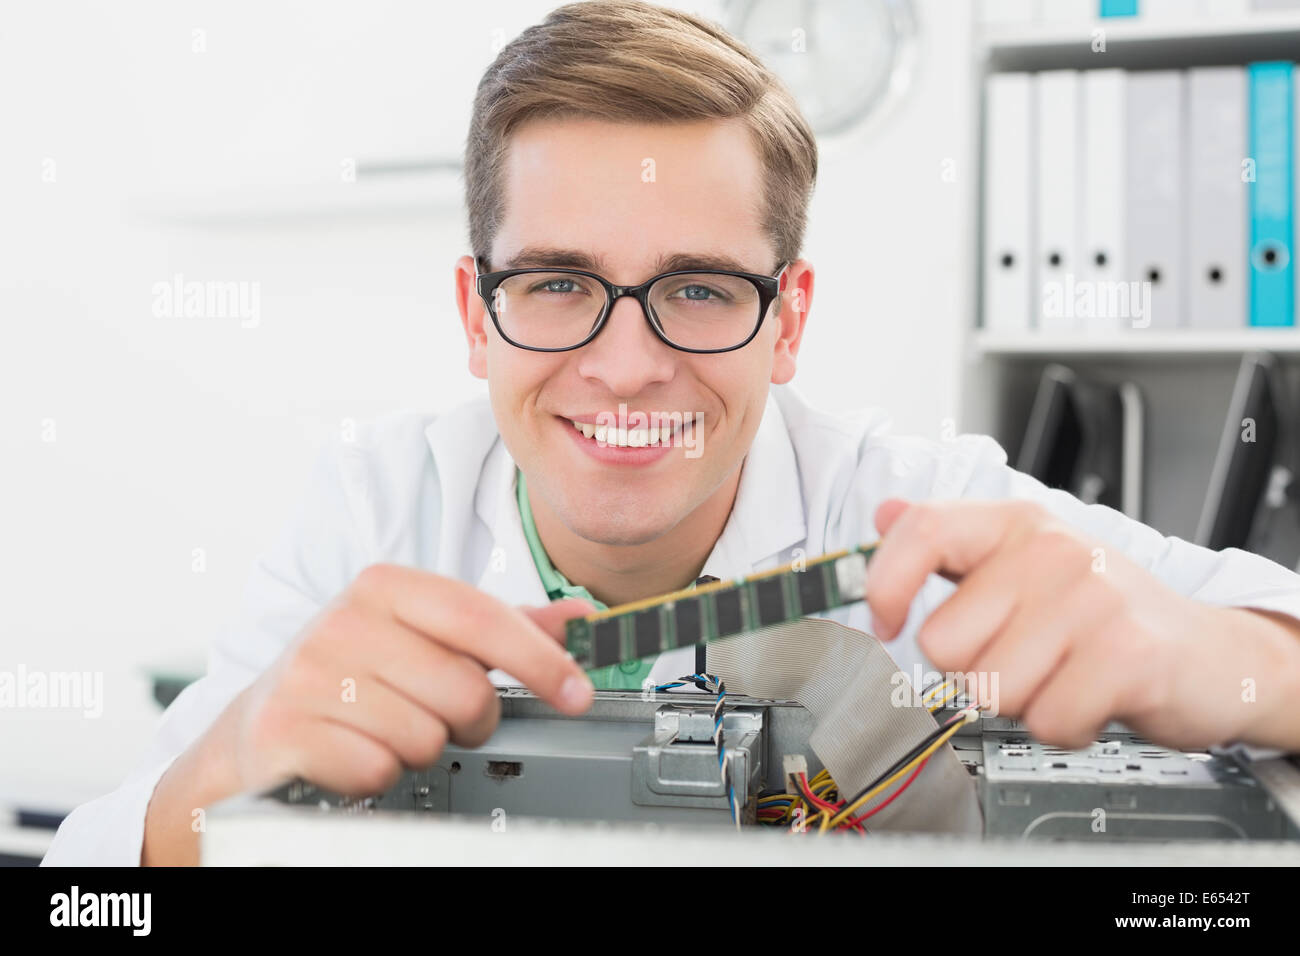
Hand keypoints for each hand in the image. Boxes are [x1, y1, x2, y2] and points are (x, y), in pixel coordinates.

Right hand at [231, 564, 595, 796]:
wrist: (261, 728)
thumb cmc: (355, 677)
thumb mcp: (426, 638)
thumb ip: (504, 628)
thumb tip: (581, 617)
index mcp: (385, 586)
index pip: (481, 617)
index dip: (539, 658)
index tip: (577, 692)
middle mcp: (343, 621)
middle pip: (464, 688)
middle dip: (471, 718)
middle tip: (445, 716)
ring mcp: (310, 676)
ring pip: (426, 735)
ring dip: (422, 746)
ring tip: (390, 730)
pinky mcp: (286, 731)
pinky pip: (379, 769)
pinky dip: (380, 774)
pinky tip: (358, 752)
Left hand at [864, 498, 1252, 750]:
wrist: (1213, 656)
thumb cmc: (1106, 617)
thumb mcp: (1027, 566)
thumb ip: (951, 545)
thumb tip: (885, 514)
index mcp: (1017, 525)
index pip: (923, 531)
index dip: (885, 584)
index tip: (885, 622)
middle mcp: (1053, 551)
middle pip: (943, 642)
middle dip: (972, 670)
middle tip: (1025, 658)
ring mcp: (1093, 599)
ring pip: (989, 689)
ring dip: (1023, 702)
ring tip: (1064, 674)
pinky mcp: (1128, 654)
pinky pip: (1045, 720)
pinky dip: (1066, 727)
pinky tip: (1093, 699)